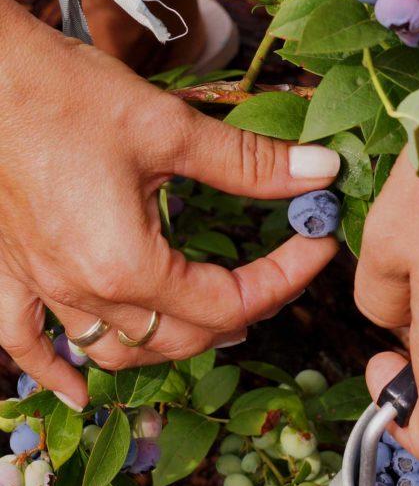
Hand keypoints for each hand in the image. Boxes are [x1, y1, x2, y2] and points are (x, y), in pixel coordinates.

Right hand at [0, 0, 340, 410]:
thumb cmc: (60, 93)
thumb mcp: (169, 128)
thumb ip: (249, 163)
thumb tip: (320, 171)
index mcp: (126, 265)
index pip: (230, 302)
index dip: (286, 279)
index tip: (317, 246)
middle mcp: (83, 292)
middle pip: (182, 335)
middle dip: (242, 309)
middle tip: (278, 272)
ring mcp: (39, 289)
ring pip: (118, 351)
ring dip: (172, 342)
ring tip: (211, 322)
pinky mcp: (7, 273)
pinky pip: (26, 345)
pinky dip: (58, 371)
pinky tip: (79, 392)